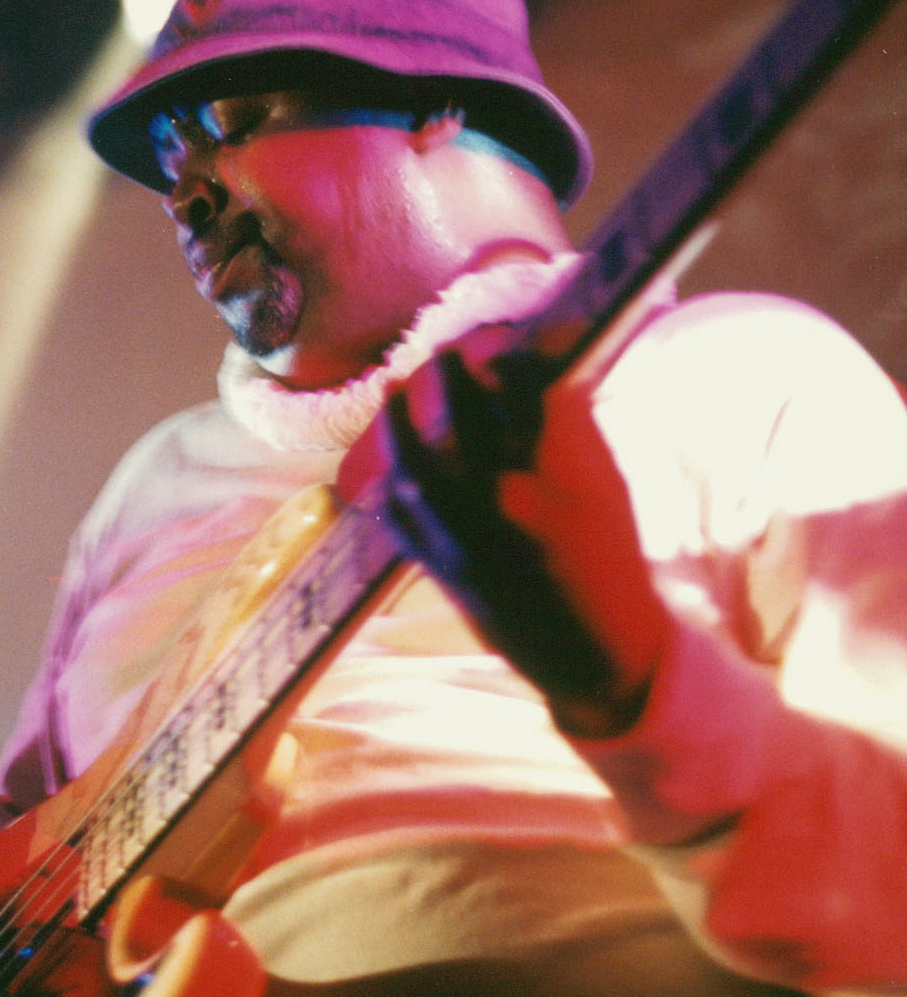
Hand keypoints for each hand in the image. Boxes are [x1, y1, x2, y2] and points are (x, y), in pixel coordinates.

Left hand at [344, 327, 675, 738]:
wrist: (597, 649)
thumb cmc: (608, 559)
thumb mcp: (605, 486)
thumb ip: (567, 427)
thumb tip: (534, 368)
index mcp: (562, 474)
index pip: (523, 390)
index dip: (507, 358)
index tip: (499, 348)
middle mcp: (510, 500)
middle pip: (463, 419)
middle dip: (449, 378)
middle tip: (444, 354)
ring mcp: (470, 537)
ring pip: (417, 465)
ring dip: (399, 424)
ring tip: (393, 391)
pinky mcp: (444, 570)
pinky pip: (400, 518)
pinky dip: (390, 486)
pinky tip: (389, 463)